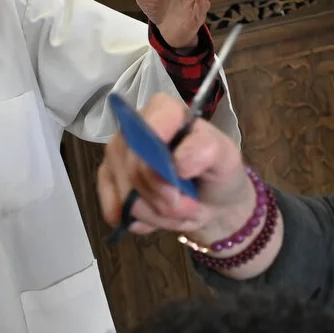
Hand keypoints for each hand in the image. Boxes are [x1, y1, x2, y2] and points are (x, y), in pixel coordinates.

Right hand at [97, 93, 254, 242]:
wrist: (212, 203)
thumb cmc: (218, 174)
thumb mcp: (226, 157)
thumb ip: (207, 149)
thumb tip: (177, 162)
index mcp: (163, 110)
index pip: (147, 130)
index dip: (160, 163)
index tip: (181, 180)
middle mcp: (132, 128)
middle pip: (135, 170)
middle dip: (167, 199)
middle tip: (192, 204)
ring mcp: (116, 155)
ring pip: (127, 197)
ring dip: (159, 214)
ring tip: (181, 209)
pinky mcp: (107, 181)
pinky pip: (117, 211)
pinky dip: (143, 222)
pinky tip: (159, 215)